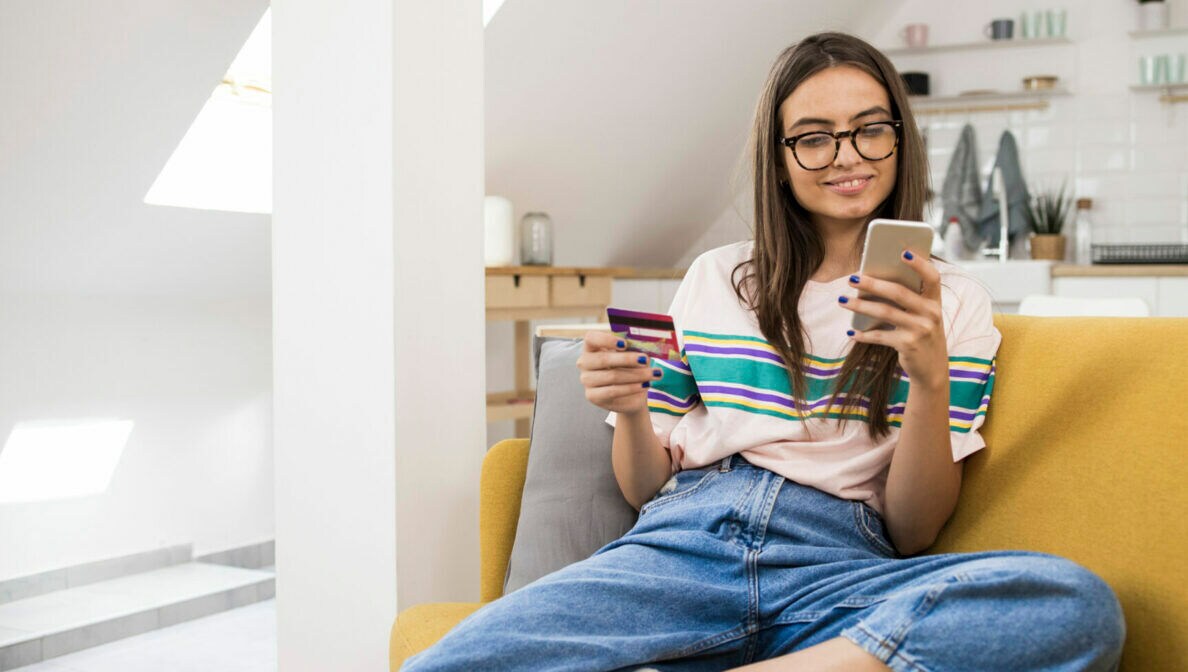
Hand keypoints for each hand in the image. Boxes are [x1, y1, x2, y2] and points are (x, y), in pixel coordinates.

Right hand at [576, 331, 662, 414]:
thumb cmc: (630, 369)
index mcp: (592, 347)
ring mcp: (586, 380)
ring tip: (653, 374)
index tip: (625, 344)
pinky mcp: (592, 396)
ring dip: (635, 375)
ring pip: (611, 376)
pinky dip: (630, 388)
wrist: (631, 395)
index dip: (606, 339)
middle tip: (645, 359)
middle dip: (627, 359)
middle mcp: (585, 362)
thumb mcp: (633, 356)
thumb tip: (644, 351)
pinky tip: (644, 385)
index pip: (591, 338)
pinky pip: (612, 391)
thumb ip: (634, 350)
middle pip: (603, 359)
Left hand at [838, 250, 947, 389]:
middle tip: (852, 278)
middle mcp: (931, 314)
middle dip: (872, 283)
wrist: (932, 369)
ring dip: (860, 306)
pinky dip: (863, 334)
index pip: (932, 276)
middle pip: (899, 292)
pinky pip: (880, 336)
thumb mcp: (922, 315)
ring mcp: (921, 330)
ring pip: (885, 312)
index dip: (919, 264)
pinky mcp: (908, 345)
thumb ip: (908, 299)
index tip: (902, 252)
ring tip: (842, 300)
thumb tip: (872, 280)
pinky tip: (851, 333)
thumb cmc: (921, 334)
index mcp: (935, 301)